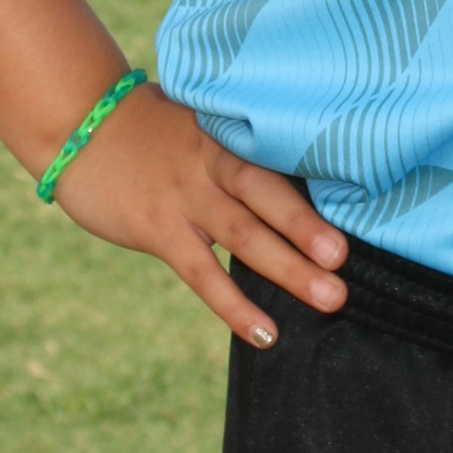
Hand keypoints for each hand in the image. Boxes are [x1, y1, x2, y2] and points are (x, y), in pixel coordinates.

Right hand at [53, 80, 349, 341]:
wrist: (80, 126)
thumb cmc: (152, 127)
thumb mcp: (203, 120)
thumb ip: (247, 142)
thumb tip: (309, 166)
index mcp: (230, 132)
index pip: (283, 153)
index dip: (325, 175)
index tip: (371, 196)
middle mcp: (212, 161)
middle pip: (268, 194)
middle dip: (310, 226)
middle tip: (349, 258)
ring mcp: (185, 196)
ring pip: (243, 235)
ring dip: (288, 267)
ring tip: (331, 297)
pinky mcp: (158, 228)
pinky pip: (202, 273)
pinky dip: (234, 304)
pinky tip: (266, 332)